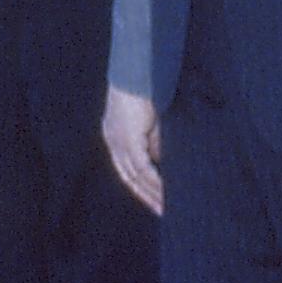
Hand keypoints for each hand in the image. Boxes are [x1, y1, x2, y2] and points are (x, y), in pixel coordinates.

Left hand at [101, 87, 162, 215]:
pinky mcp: (128, 139)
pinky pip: (141, 168)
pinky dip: (154, 182)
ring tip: (168, 207)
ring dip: (152, 192)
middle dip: (146, 196)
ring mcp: (118, 140)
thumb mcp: (152, 122)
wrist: (140, 70)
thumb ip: (154, 142)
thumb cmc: (147, 89)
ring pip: (135, 175)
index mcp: (115, 134)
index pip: (126, 167)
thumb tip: (160, 162)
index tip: (156, 199)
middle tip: (163, 212)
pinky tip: (165, 192)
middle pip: (128, 176)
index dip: (140, 185)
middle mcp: (113, 139)